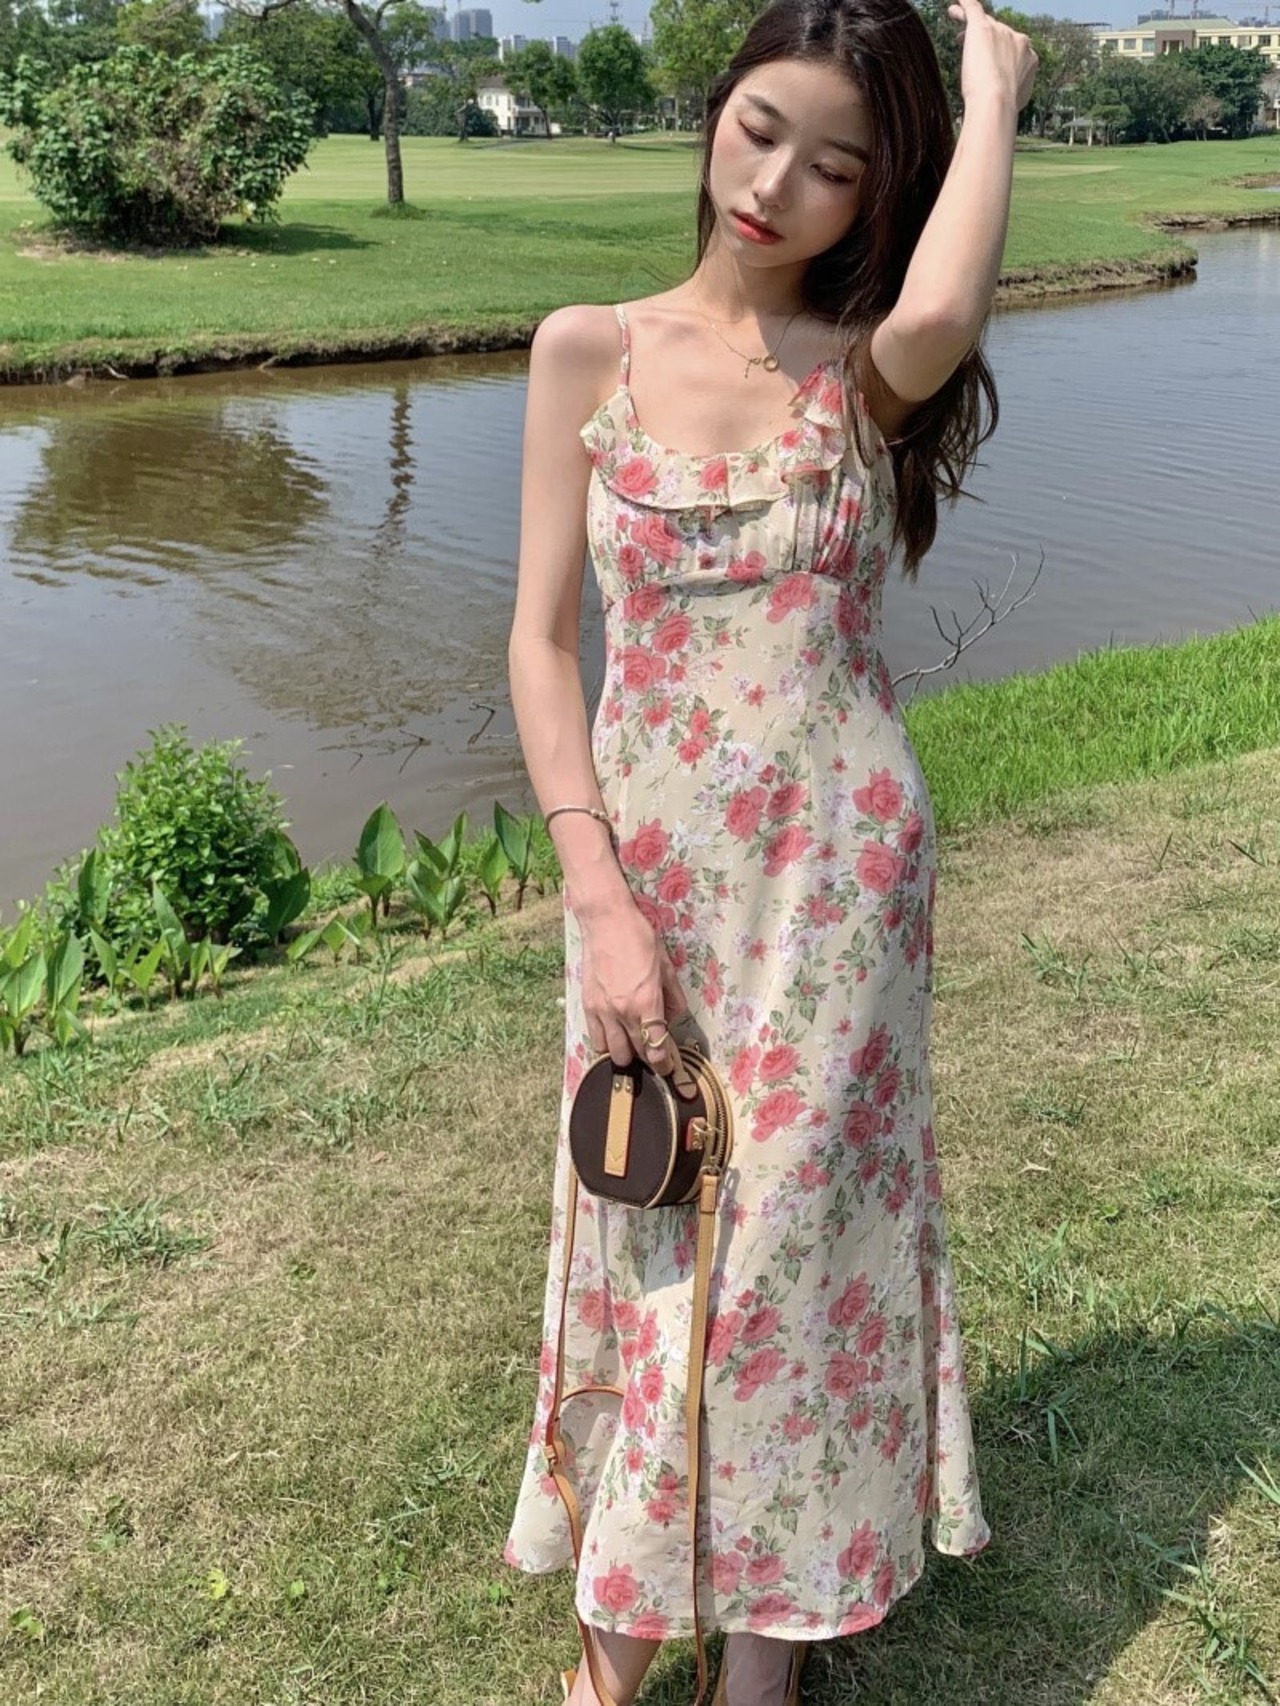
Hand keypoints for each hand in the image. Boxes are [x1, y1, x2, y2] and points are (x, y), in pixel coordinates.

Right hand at [578, 901, 695, 1095]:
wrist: (606, 922)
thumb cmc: (640, 938)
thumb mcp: (666, 966)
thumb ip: (673, 997)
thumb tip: (674, 1017)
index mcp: (646, 1002)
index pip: (656, 1047)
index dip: (664, 1064)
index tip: (669, 1067)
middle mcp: (623, 1012)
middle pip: (636, 1053)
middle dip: (648, 1059)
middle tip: (655, 1053)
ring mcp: (602, 1011)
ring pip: (613, 1052)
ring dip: (626, 1053)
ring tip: (633, 1044)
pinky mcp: (588, 1006)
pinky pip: (595, 1038)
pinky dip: (606, 1043)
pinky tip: (615, 1035)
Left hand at [947, 0, 1038, 114]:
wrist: (996, 102)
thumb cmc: (1003, 108)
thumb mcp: (1015, 99)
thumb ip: (1014, 91)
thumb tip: (1012, 102)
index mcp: (1029, 57)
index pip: (1011, 48)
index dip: (997, 53)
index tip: (985, 62)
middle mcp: (1018, 41)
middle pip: (999, 33)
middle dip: (985, 37)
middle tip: (965, 42)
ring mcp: (1001, 32)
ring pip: (984, 21)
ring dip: (970, 19)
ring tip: (956, 15)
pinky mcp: (982, 28)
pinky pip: (972, 9)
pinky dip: (965, 5)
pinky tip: (955, 7)